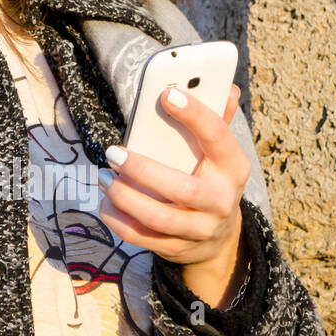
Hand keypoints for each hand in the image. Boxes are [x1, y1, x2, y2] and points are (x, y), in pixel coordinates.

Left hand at [98, 85, 251, 303]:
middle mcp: (221, 201)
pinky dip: (117, 219)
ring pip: (157, 217)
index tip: (167, 94)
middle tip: (112, 152)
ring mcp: (200, 229)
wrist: (219, 237)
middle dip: (142, 170)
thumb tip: (228, 88)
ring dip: (123, 196)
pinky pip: (141, 236)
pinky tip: (106, 201)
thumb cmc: (209, 177)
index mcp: (233, 167)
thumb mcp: (219, 153)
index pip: (218, 137)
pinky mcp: (177, 247)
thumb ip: (217, 120)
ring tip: (103, 176)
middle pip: (181, 188)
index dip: (195, 115)